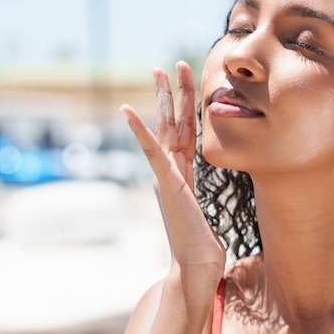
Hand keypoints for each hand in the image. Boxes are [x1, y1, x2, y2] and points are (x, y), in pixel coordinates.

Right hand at [121, 62, 226, 301]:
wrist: (196, 268)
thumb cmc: (203, 249)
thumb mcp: (204, 215)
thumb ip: (200, 202)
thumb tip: (205, 205)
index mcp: (181, 176)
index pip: (186, 133)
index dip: (187, 106)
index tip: (187, 82)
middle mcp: (171, 172)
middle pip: (173, 123)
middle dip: (173, 93)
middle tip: (168, 65)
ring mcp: (167, 177)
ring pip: (164, 129)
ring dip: (162, 99)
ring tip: (158, 71)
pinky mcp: (166, 185)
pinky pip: (151, 152)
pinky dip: (140, 131)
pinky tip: (128, 111)